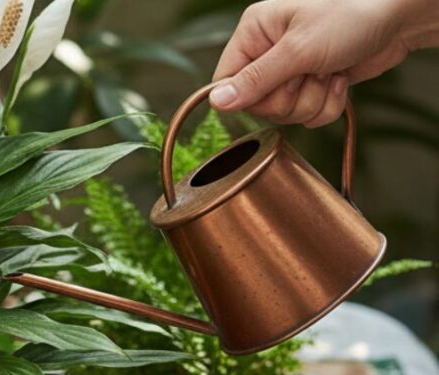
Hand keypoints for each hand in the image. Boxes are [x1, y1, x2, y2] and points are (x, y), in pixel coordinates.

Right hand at [209, 0, 438, 125]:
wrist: (399, 20)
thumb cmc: (351, 17)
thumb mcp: (298, 50)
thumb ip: (255, 80)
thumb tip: (217, 102)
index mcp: (254, 33)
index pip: (226, 81)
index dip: (248, 96)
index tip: (276, 87)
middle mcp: (267, 52)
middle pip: (257, 103)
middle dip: (290, 97)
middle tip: (312, 73)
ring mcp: (290, 70)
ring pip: (283, 113)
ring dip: (312, 101)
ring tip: (330, 73)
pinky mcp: (311, 85)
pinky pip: (305, 116)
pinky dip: (326, 105)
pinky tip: (339, 80)